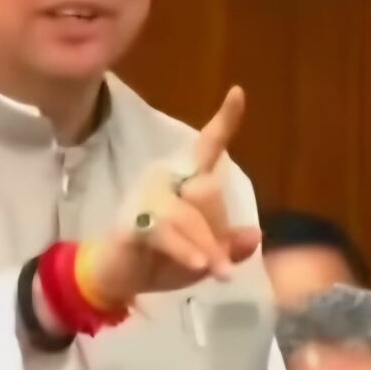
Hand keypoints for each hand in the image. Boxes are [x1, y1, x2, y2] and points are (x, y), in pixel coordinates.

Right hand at [87, 86, 261, 305]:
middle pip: (208, 191)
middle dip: (218, 231)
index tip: (238, 92)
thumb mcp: (205, 256)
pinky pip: (167, 232)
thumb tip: (254, 236)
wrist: (116, 277)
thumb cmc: (161, 259)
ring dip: (207, 248)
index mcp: (185, 178)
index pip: (208, 146)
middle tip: (221, 264)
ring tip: (218, 274)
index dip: (224, 121)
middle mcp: (165, 178)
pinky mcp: (132, 221)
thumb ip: (228, 245)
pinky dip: (186, 251)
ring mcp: (146, 197)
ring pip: (189, 215)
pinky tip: (200, 266)